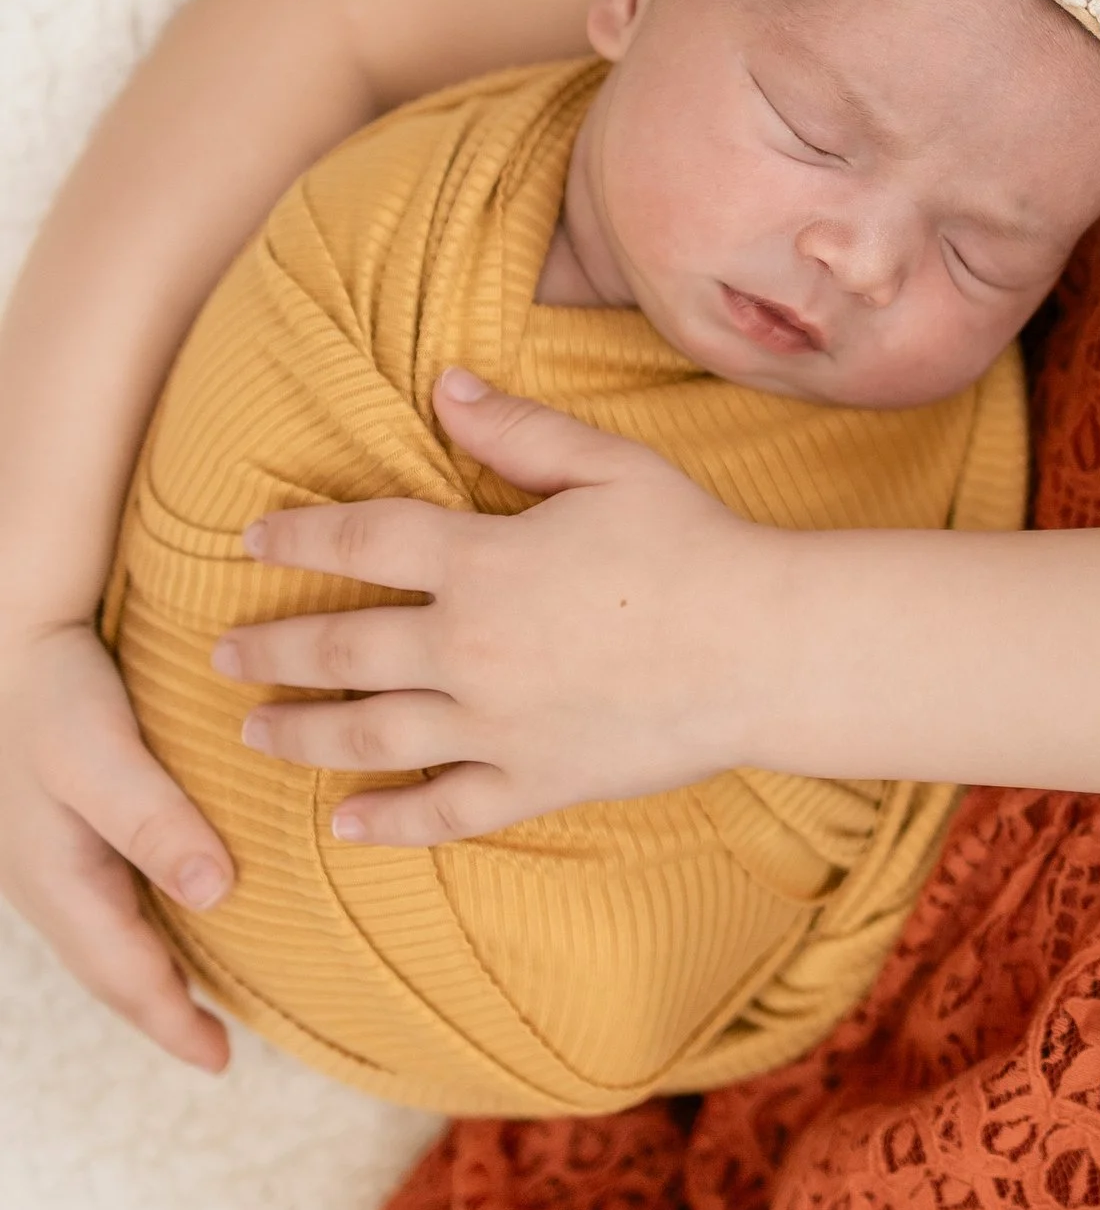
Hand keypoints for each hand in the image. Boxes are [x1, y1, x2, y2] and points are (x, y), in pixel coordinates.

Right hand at [0, 616, 233, 1068]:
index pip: (121, 974)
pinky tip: (168, 922)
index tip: (219, 1060)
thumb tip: (214, 894)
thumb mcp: (102, 756)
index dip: (171, 1021)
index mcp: (57, 880)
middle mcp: (46, 881)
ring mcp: (46, 859)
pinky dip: (135, 932)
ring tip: (195, 1005)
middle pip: (108, 968)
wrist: (7, 641)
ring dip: (145, 975)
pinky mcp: (58, 832)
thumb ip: (155, 822)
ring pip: (103, 939)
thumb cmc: (53, 693)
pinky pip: (101, 903)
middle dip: (158, 1011)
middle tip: (215, 1050)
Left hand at [210, 372, 771, 845]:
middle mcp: (470, 647)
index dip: (299, 534)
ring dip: (301, 734)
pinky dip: (387, 822)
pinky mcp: (535, 781)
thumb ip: (518, 432)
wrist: (767, 650)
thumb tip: (443, 384)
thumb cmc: (697, 547)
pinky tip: (343, 824)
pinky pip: (442, 810)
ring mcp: (497, 725)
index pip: (363, 539)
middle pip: (340, 647)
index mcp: (484, 560)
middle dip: (271, 649)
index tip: (251, 538)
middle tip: (222, 653)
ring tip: (254, 732)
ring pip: (369, 735)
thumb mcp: (610, 467)